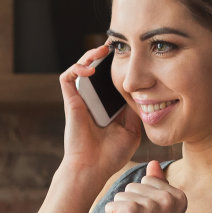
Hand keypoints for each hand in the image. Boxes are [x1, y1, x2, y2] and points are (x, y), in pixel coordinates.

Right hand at [58, 44, 140, 181]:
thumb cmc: (110, 155)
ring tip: (103, 50)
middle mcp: (92, 100)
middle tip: (117, 44)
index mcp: (106, 106)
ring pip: (79, 67)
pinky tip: (91, 69)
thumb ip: (135, 112)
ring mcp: (80, 99)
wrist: (93, 168)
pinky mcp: (70, 101)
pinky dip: (77, 67)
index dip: (117, 65)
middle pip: (95, 69)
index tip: (130, 53)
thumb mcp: (132, 130)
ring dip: (89, 54)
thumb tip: (143, 93)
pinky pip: (68, 77)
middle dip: (104, 54)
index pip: (109, 78)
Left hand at [106, 160, 186, 212]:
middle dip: (131, 205)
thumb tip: (153, 162)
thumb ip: (158, 186)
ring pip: (121, 194)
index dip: (144, 201)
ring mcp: (150, 203)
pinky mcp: (131, 210)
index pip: (149, 180)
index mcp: (180, 196)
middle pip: (134, 185)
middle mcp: (168, 197)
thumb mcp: (160, 212)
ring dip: (121, 212)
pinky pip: (111, 204)